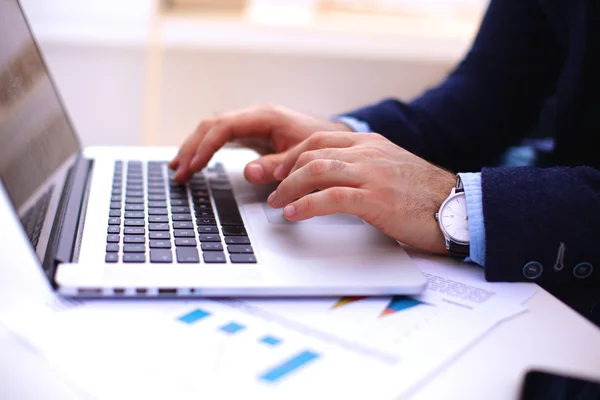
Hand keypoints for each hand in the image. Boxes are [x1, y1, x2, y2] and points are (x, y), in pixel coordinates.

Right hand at [169, 104, 352, 182]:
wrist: (335, 138)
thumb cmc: (321, 144)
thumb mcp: (300, 156)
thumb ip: (276, 165)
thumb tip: (248, 172)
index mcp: (264, 117)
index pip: (223, 127)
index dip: (205, 146)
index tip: (193, 166)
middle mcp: (254, 116)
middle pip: (211, 125)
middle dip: (192, 148)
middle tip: (179, 172)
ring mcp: (250, 122)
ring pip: (212, 129)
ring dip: (193, 147)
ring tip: (178, 169)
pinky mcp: (251, 132)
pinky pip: (220, 136)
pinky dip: (205, 148)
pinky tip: (195, 161)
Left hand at [267, 131, 456, 254]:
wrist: (458, 208)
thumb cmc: (423, 194)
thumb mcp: (389, 169)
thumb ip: (361, 167)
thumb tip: (332, 179)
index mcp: (369, 144)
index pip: (319, 140)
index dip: (292, 155)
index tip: (278, 171)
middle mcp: (368, 153)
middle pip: (312, 153)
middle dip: (284, 172)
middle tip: (273, 191)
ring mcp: (372, 174)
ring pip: (317, 170)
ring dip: (290, 188)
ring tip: (278, 203)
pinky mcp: (376, 198)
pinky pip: (332, 198)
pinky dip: (307, 205)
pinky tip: (295, 214)